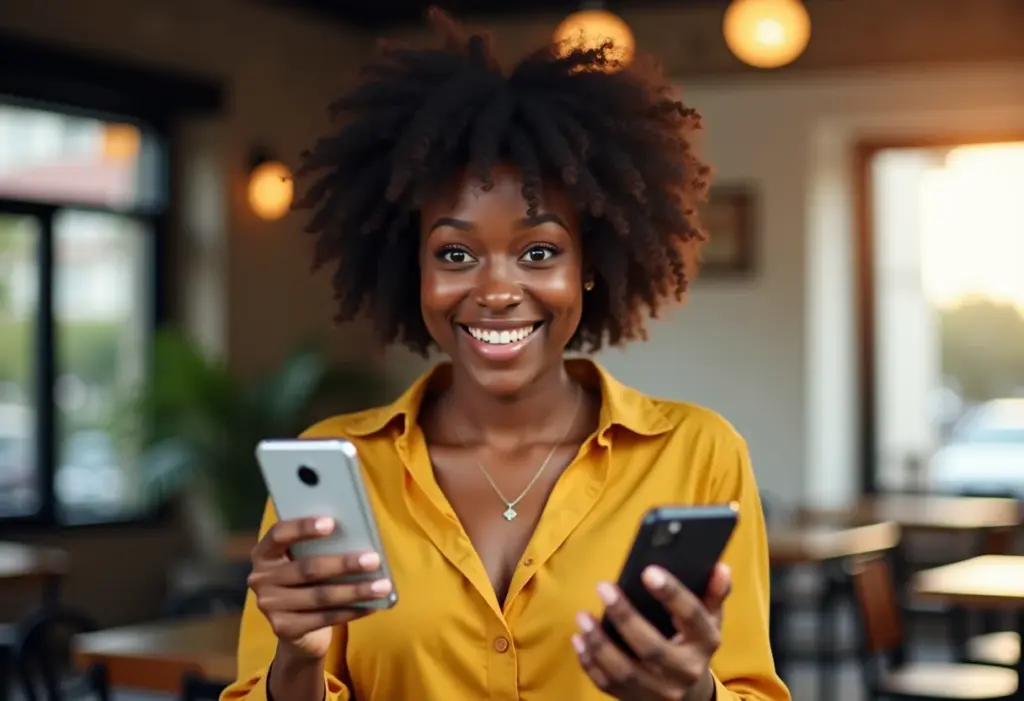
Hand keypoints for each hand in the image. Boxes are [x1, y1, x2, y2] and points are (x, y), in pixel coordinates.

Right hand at [247, 517, 391, 659]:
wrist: (297, 629)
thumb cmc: (309, 581)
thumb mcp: (308, 560)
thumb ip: (321, 547)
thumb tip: (360, 537)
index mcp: (265, 553)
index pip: (279, 534)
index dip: (303, 527)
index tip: (332, 523)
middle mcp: (261, 578)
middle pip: (307, 568)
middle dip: (344, 564)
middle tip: (374, 559)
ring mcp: (270, 606)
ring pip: (320, 596)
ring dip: (355, 590)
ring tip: (383, 586)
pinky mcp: (283, 628)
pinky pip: (324, 618)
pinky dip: (352, 611)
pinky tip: (372, 606)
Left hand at [572, 563, 731, 700]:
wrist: (691, 694)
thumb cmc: (695, 643)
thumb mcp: (710, 619)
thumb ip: (714, 593)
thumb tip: (720, 567)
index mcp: (705, 643)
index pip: (692, 617)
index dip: (672, 594)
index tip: (649, 571)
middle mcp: (685, 671)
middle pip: (653, 647)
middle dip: (625, 617)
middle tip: (603, 587)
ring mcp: (659, 691)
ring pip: (625, 671)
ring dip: (600, 643)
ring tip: (582, 616)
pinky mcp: (635, 700)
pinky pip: (608, 685)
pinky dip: (590, 663)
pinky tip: (579, 640)